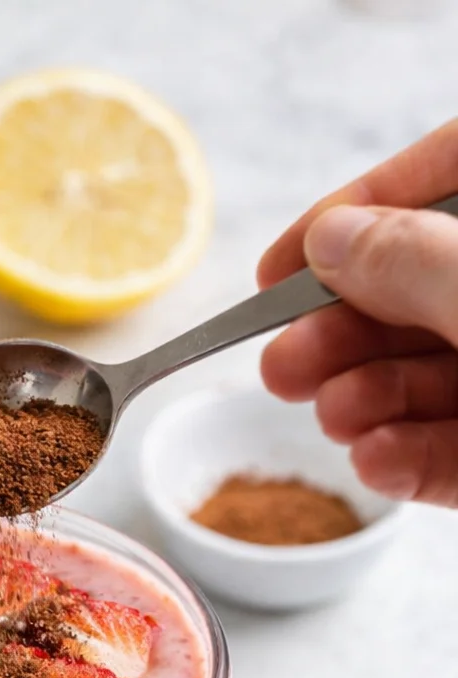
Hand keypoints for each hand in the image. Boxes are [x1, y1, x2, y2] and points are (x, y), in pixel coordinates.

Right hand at [258, 119, 457, 505]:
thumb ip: (412, 260)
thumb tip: (332, 240)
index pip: (441, 175)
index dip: (354, 213)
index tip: (275, 269)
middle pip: (423, 289)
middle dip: (346, 334)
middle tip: (283, 369)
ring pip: (437, 376)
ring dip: (371, 401)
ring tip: (337, 419)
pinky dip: (412, 461)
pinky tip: (375, 462)